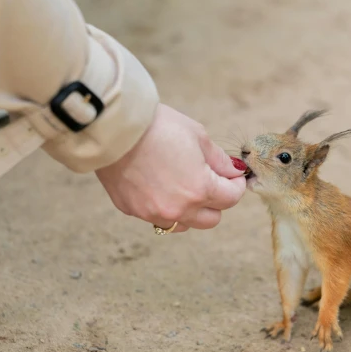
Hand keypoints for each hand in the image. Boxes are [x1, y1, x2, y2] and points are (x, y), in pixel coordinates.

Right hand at [95, 103, 245, 231]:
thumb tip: (233, 171)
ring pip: (184, 224)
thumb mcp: (197, 136)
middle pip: (211, 219)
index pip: (230, 199)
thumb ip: (219, 160)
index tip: (233, 176)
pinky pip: (156, 216)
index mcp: (200, 189)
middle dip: (216, 202)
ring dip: (190, 210)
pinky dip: (163, 205)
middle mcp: (179, 208)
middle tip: (210, 181)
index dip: (236, 185)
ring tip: (182, 186)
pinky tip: (157, 184)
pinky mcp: (132, 210)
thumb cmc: (158, 127)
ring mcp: (153, 213)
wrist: (114, 129)